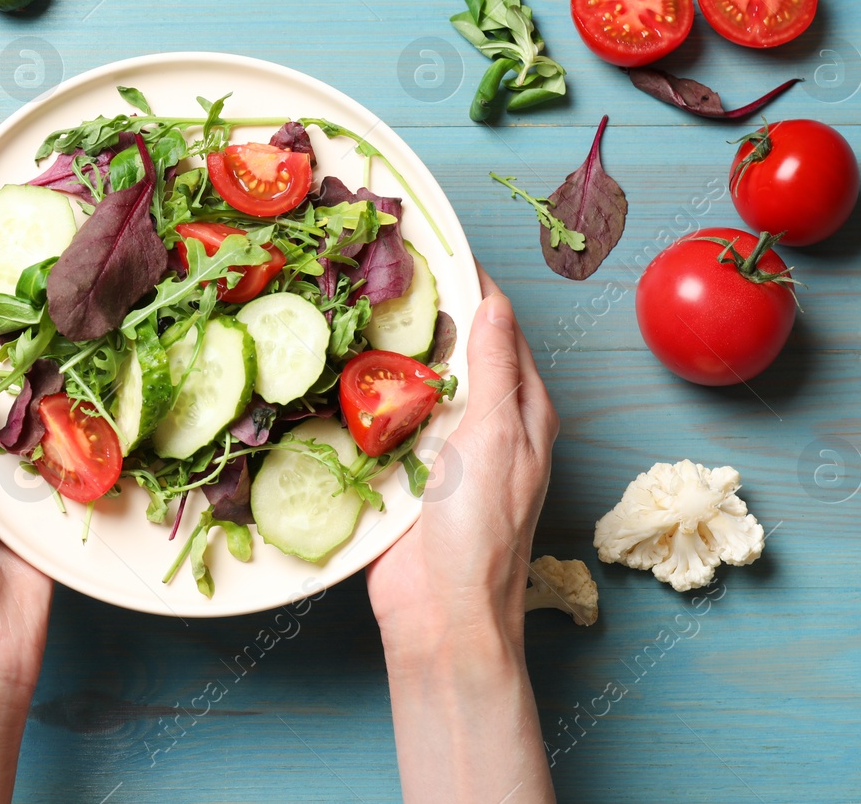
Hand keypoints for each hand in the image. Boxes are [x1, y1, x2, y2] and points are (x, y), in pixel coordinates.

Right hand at [368, 267, 558, 803]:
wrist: (441, 617)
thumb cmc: (482, 531)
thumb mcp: (498, 438)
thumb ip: (495, 369)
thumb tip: (494, 303)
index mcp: (525, 412)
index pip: (500, 328)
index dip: (470, 285)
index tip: (431, 244)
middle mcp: (487, 425)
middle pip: (454, 350)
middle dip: (423, 310)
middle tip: (379, 266)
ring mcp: (442, 450)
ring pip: (414, 382)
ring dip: (387, 351)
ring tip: (351, 304)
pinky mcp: (401, 474)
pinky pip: (384, 421)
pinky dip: (364, 394)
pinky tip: (336, 370)